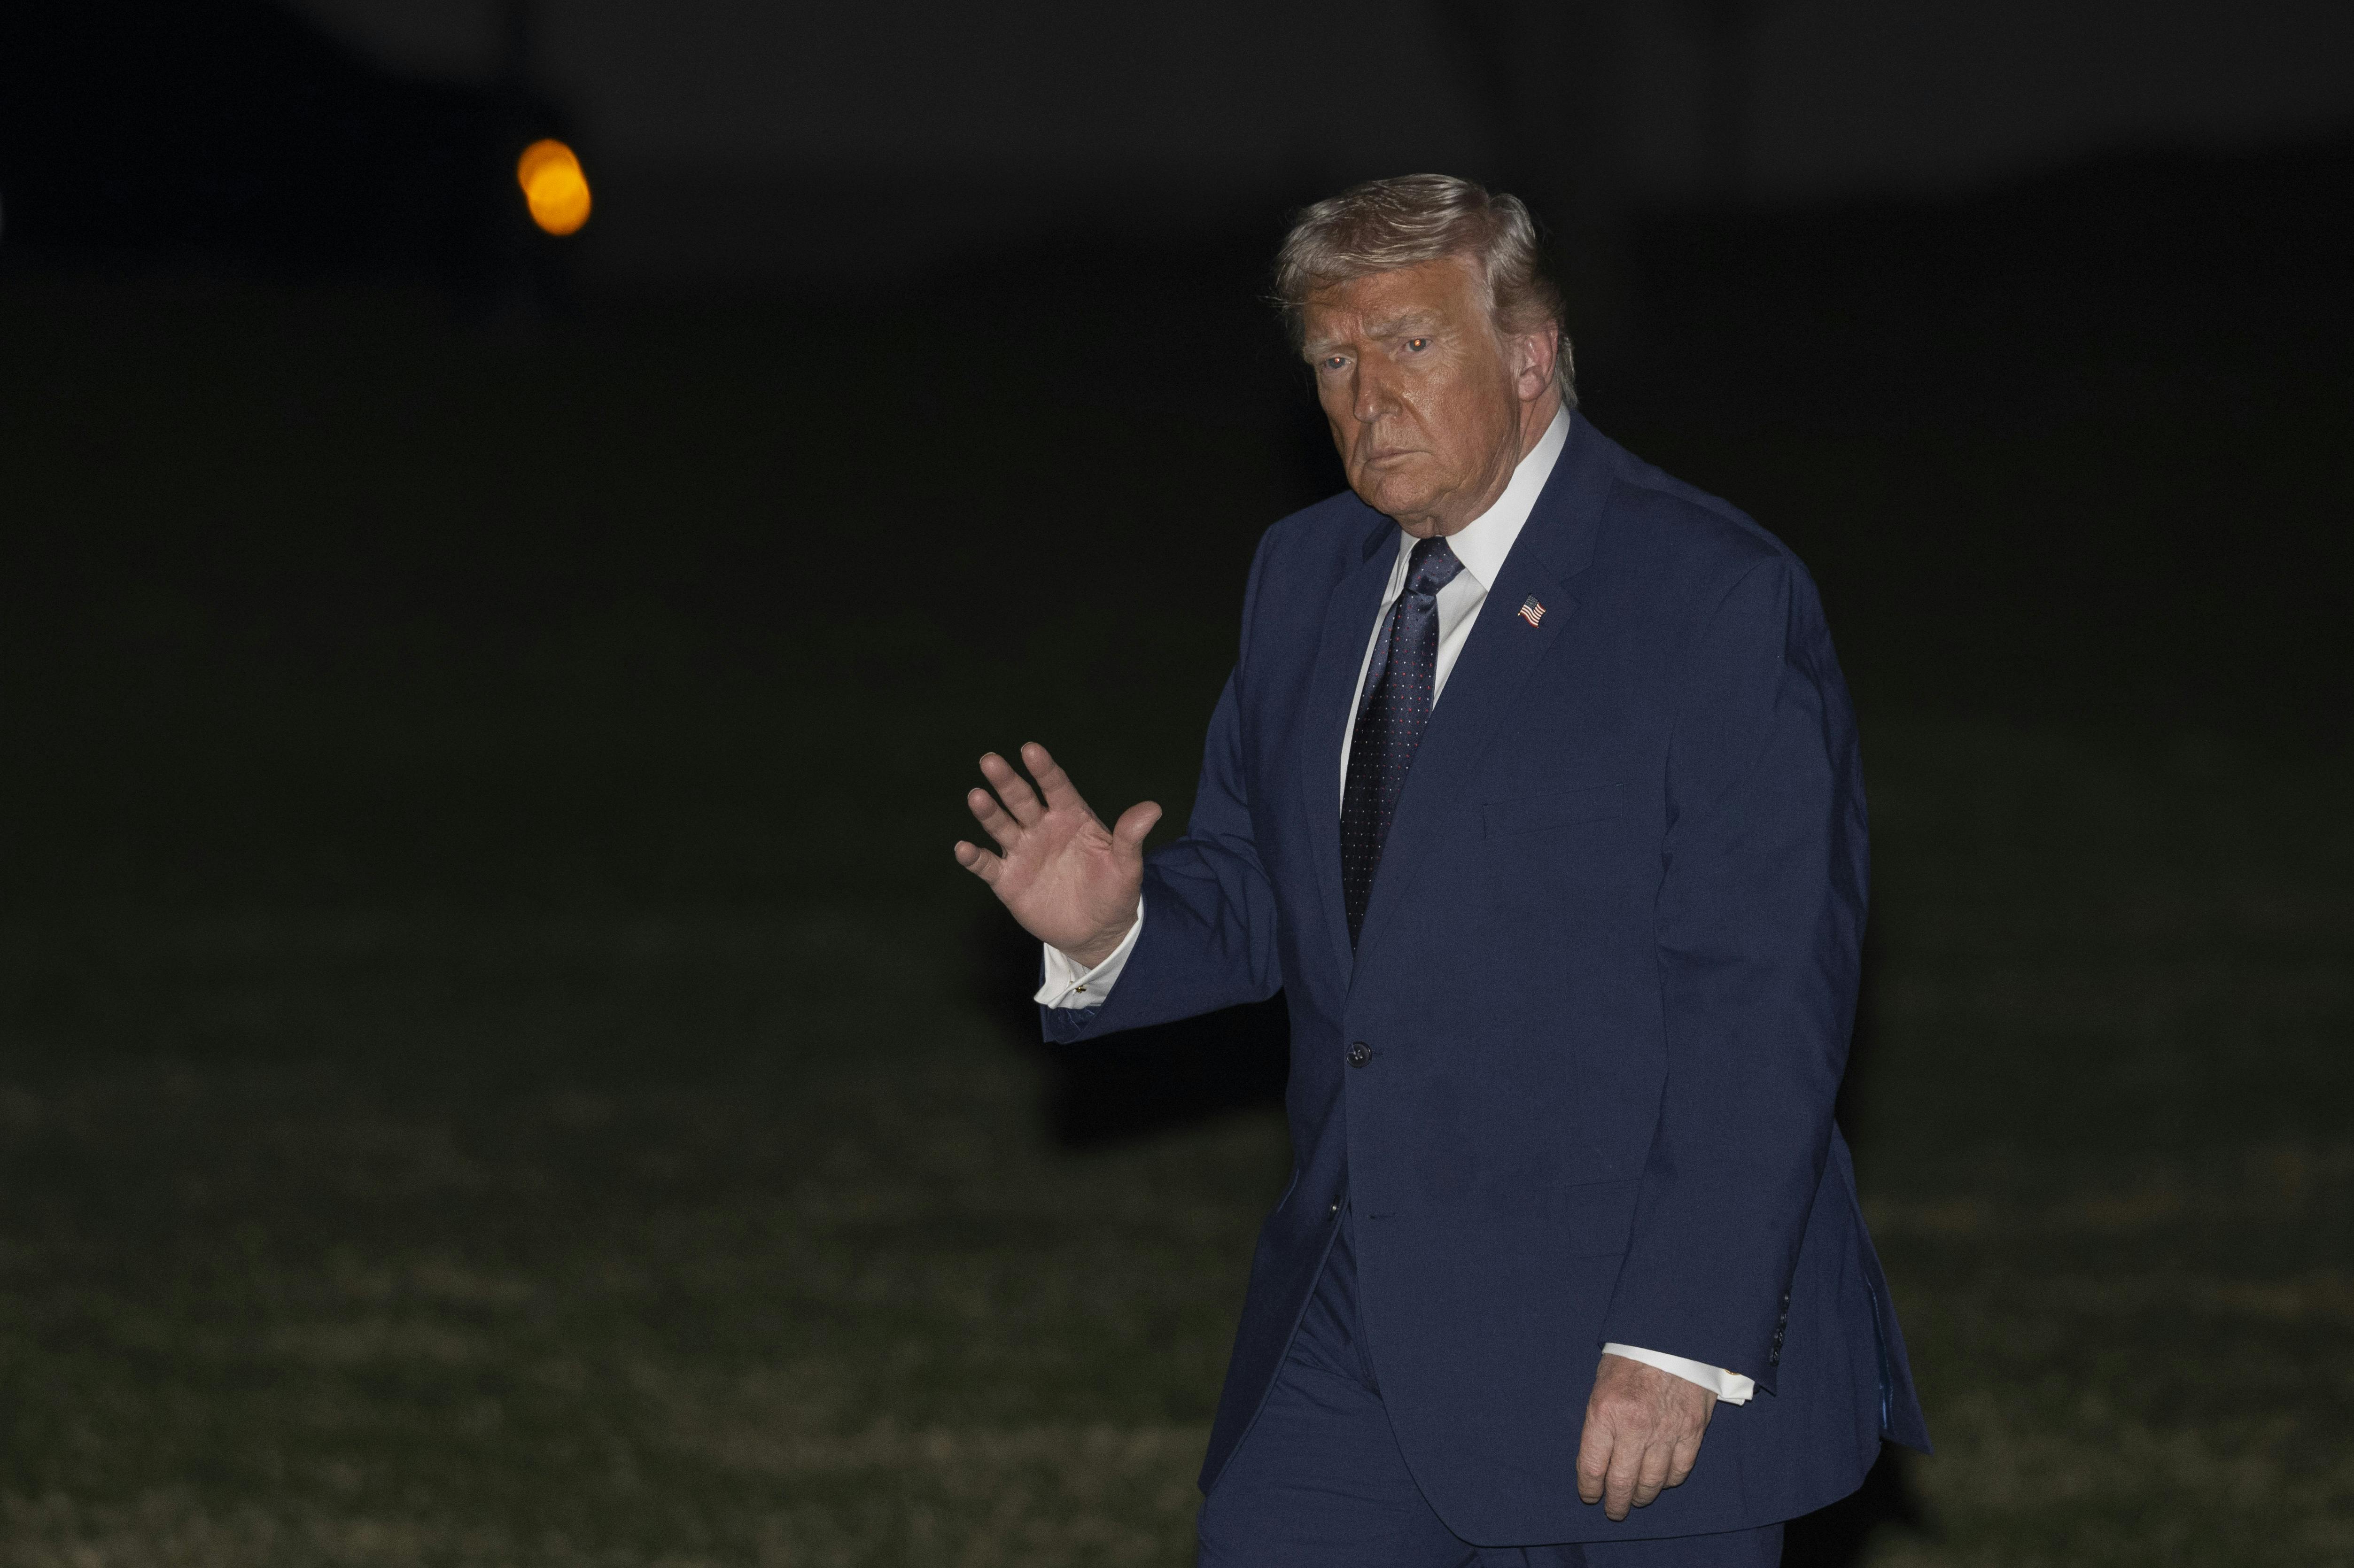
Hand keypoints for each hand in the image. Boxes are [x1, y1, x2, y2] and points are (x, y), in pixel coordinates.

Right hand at [954, 743, 1159, 967]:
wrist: (1097, 930)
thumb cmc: (1114, 891)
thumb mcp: (1126, 866)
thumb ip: (1131, 837)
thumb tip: (1153, 809)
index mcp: (1071, 817)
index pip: (1056, 787)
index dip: (1044, 769)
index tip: (1031, 750)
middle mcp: (1042, 828)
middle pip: (1022, 799)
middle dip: (1007, 781)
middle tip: (990, 761)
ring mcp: (1023, 852)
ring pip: (1001, 826)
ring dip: (988, 812)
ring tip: (977, 796)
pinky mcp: (1008, 879)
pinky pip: (987, 865)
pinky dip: (973, 858)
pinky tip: (963, 848)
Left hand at [1576, 1353, 1716, 1520]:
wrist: (1674, 1334)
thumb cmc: (1632, 1356)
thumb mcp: (1602, 1383)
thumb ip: (1599, 1422)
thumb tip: (1595, 1459)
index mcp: (1605, 1411)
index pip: (1593, 1467)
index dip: (1589, 1488)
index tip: (1590, 1495)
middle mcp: (1635, 1426)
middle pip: (1623, 1482)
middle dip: (1615, 1502)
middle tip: (1614, 1509)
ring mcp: (1667, 1430)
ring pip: (1652, 1483)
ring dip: (1642, 1496)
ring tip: (1636, 1499)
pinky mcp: (1693, 1430)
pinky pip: (1679, 1470)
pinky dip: (1668, 1481)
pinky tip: (1661, 1480)